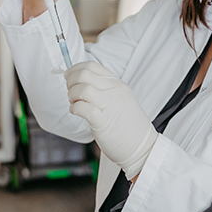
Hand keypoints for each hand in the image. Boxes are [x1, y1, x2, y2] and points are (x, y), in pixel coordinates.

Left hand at [65, 61, 156, 178]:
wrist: (142, 145)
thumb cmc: (128, 124)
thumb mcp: (121, 97)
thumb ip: (104, 88)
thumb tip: (80, 80)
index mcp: (116, 83)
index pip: (91, 66)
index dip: (75, 69)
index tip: (69, 76)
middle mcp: (113, 91)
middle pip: (84, 74)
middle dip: (70, 81)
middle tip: (70, 92)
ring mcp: (109, 105)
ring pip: (82, 89)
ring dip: (72, 96)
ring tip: (74, 104)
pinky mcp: (103, 122)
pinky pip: (83, 108)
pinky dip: (74, 109)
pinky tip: (76, 112)